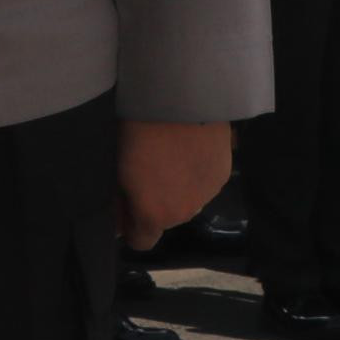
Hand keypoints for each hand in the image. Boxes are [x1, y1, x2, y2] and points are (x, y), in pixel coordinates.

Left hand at [116, 118, 230, 249]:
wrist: (179, 98)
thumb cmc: (136, 131)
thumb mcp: (115, 168)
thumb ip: (118, 200)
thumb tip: (119, 219)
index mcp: (154, 215)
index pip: (141, 241)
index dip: (130, 226)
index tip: (124, 205)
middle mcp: (184, 212)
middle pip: (165, 219)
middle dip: (154, 202)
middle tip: (144, 170)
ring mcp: (208, 193)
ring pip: (187, 200)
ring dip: (177, 187)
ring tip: (168, 155)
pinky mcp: (223, 172)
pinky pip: (204, 182)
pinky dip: (195, 172)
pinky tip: (187, 148)